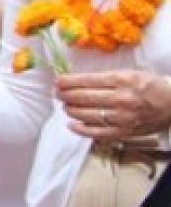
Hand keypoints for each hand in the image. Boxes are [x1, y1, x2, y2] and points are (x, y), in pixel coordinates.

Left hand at [56, 70, 170, 140]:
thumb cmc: (149, 86)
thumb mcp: (129, 74)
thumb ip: (105, 78)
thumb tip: (76, 81)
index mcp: (122, 80)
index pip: (86, 81)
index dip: (67, 81)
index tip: (57, 81)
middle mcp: (121, 99)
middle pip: (82, 97)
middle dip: (65, 95)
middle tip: (57, 93)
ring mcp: (122, 118)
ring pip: (86, 115)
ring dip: (70, 110)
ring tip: (65, 106)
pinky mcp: (124, 133)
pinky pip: (96, 133)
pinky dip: (80, 129)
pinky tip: (71, 124)